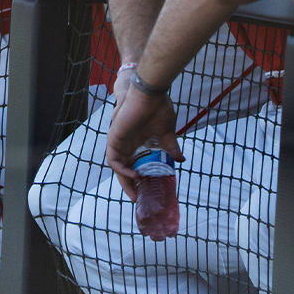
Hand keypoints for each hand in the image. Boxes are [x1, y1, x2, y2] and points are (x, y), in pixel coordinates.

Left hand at [104, 77, 180, 200]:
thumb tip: (181, 160)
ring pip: (117, 167)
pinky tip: (133, 175)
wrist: (150, 94)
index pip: (132, 165)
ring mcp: (118, 140)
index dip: (136, 179)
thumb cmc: (158, 108)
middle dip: (129, 185)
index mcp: (135, 142)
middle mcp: (125, 143)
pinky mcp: (114, 137)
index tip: (145, 190)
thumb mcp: (166, 133)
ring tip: (136, 190)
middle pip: (123, 169)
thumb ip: (170, 147)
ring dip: (125, 180)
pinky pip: (113, 159)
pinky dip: (121, 169)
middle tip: (137, 198)